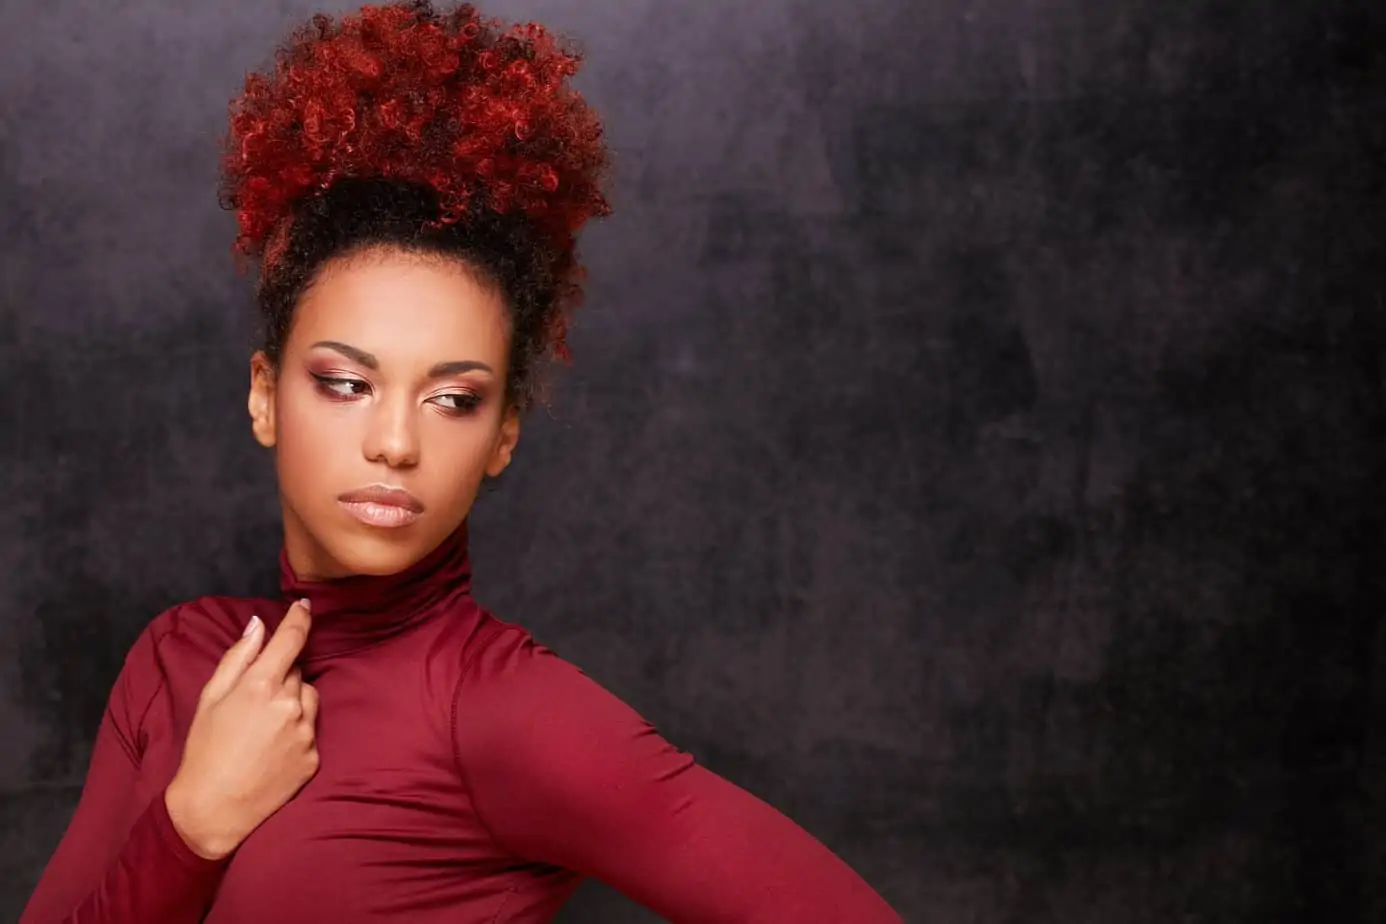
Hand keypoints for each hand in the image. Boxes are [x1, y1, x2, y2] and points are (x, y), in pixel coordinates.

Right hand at [165, 600, 319, 859]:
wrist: (213, 809)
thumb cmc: (204, 750)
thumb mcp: (210, 698)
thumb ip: (238, 657)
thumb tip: (258, 624)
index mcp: (261, 686)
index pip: (292, 639)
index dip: (300, 618)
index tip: (304, 606)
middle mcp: (289, 705)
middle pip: (297, 671)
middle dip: (280, 676)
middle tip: (252, 702)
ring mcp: (305, 732)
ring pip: (308, 697)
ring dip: (293, 701)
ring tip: (261, 727)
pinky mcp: (314, 756)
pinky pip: (311, 729)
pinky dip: (297, 731)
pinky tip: (271, 749)